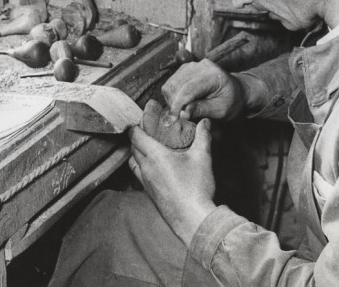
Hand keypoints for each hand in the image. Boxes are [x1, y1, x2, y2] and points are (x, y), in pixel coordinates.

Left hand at [129, 118, 215, 245]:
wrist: (193, 219)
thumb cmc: (196, 187)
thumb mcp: (202, 157)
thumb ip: (203, 136)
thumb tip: (204, 122)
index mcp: (155, 156)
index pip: (136, 136)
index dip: (136, 126)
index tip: (142, 119)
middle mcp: (146, 168)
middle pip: (133, 148)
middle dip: (137, 137)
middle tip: (148, 130)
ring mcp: (146, 183)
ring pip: (133, 163)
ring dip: (137, 153)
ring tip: (150, 148)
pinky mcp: (150, 194)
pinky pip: (139, 175)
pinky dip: (142, 167)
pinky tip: (155, 167)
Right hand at [162, 59, 244, 119]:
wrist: (236, 91)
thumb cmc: (231, 102)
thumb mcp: (221, 111)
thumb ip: (202, 110)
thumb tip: (183, 114)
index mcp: (213, 76)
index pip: (188, 89)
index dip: (178, 105)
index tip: (175, 119)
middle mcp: (201, 66)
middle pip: (176, 85)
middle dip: (175, 103)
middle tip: (181, 116)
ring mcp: (192, 65)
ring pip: (171, 83)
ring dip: (172, 99)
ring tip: (183, 109)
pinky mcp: (186, 68)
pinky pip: (171, 82)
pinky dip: (173, 94)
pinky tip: (182, 102)